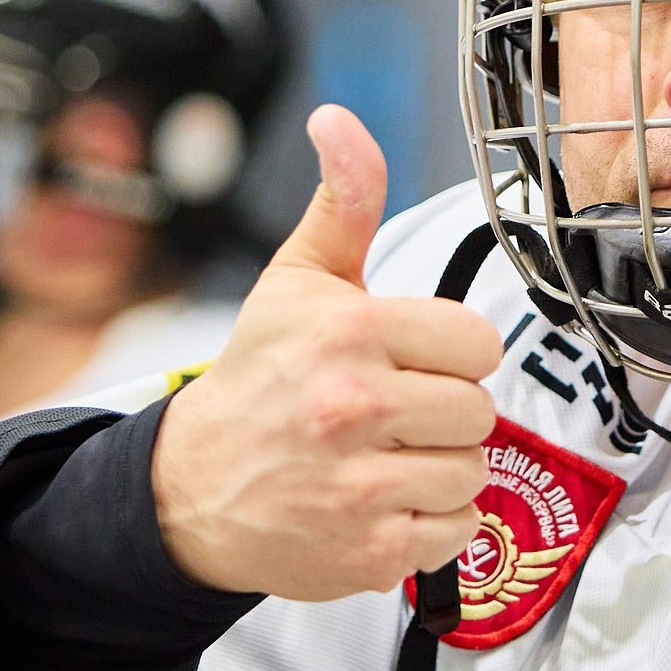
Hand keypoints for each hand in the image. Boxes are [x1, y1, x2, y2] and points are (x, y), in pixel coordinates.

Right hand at [150, 106, 502, 600]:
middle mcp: (354, 406)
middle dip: (446, 413)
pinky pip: (456, 532)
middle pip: (480, 411)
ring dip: (440, 468)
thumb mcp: (296, 280)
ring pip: (473, 472)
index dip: (451, 353)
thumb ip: (344, 201)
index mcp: (350, 332)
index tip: (411, 360)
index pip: (476, 343)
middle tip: (395, 412)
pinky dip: (431, 523)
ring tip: (386, 456)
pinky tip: (383, 500)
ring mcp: (360, 483)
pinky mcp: (367, 549)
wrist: (189, 489)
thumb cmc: (258, 380)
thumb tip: (339, 121)